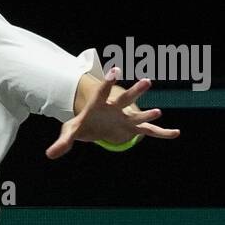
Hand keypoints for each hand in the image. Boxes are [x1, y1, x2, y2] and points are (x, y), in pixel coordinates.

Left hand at [46, 66, 180, 158]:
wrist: (95, 124)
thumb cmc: (83, 124)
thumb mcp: (71, 132)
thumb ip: (62, 142)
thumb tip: (50, 154)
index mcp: (99, 105)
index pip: (103, 92)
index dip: (109, 81)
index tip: (115, 70)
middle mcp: (115, 108)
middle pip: (125, 98)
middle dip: (135, 91)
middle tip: (148, 81)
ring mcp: (125, 117)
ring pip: (138, 115)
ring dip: (148, 113)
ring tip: (158, 111)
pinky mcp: (132, 127)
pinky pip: (148, 131)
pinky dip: (161, 133)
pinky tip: (175, 133)